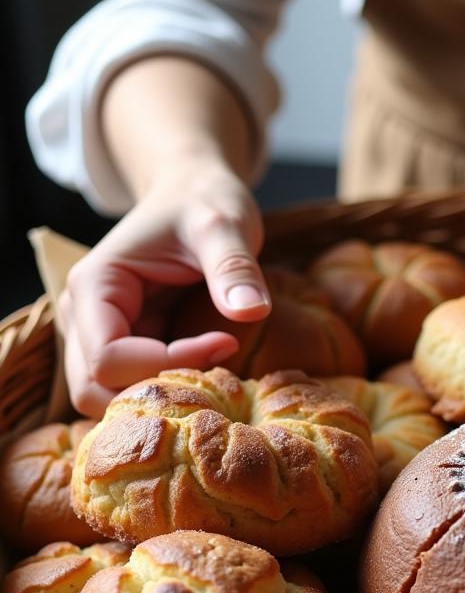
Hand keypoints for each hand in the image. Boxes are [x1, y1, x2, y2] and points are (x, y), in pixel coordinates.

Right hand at [60, 158, 269, 414]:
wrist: (195, 194)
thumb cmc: (204, 203)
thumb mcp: (224, 224)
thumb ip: (233, 266)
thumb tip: (251, 311)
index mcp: (95, 286)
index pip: (109, 359)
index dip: (167, 363)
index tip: (225, 341)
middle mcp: (84, 316)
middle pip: (94, 390)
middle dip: (156, 392)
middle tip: (218, 369)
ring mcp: (100, 335)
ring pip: (107, 397)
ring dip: (160, 397)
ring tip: (214, 369)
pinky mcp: (126, 347)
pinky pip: (133, 388)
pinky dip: (167, 391)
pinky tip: (209, 369)